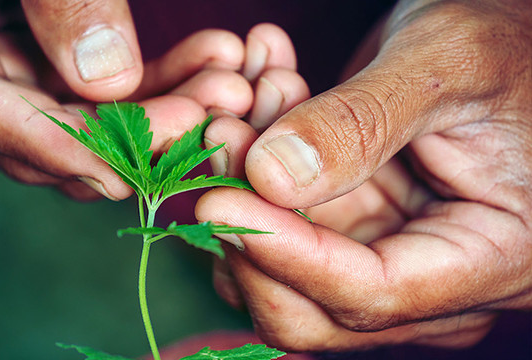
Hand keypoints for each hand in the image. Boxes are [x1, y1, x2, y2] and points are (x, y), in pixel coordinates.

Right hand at [0, 0, 247, 200]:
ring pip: (92, 117)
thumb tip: (112, 80)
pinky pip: (107, 87)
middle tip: (219, 108)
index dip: (60, 147)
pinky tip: (214, 57)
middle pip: (50, 132)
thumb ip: (57, 0)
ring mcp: (14, 69)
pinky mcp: (52, 60)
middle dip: (141, 133)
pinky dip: (161, 78)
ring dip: (168, 104)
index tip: (135, 167)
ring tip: (232, 81)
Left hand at [197, 0, 531, 351]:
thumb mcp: (448, 62)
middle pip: (308, 306)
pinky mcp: (349, 229)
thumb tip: (269, 176)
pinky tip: (259, 101)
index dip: (285, 257)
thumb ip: (363, 124)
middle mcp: (431, 281)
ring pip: (278, 263)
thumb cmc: (509, 45)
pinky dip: (252, 168)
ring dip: (243, 184)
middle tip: (222, 134)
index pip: (371, 294)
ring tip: (249, 96)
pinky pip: (277, 222)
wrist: (508, 42)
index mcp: (491, 260)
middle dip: (249, 225)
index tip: (216, 202)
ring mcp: (383, 256)